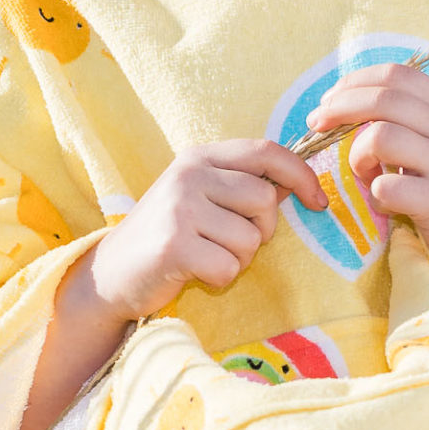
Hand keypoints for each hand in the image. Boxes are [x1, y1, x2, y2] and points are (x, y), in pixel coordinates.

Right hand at [88, 140, 325, 324]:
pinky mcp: (174, 245)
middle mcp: (189, 175)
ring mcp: (180, 208)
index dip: (301, 175)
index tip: (318, 202)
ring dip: (238, 259)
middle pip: (265, 201)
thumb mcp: (199, 196)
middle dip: (261, 231)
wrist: (110, 273)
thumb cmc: (166, 236)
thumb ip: (241, 185)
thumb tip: (299, 183)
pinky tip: (194, 272)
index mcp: (200, 157)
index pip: (266, 151)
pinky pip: (229, 267)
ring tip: (206, 257)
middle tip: (230, 242)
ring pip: (250, 239)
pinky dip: (220, 278)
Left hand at [308, 64, 428, 340]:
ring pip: (380, 138)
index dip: (355, 82)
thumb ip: (411, 117)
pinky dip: (374, 194)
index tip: (330, 99)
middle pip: (383, 100)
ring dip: (357, 156)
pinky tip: (383, 201)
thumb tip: (350, 101)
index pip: (396, 75)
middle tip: (317, 126)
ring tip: (363, 173)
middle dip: (339, 109)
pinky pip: (386, 187)